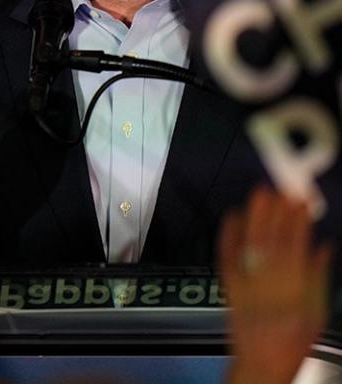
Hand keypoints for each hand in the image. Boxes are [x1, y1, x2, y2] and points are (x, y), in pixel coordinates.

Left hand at [219, 186, 330, 383]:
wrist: (262, 362)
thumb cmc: (294, 340)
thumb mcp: (317, 311)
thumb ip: (319, 277)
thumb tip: (323, 246)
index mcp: (295, 288)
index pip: (296, 247)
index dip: (298, 221)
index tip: (300, 201)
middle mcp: (269, 282)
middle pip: (272, 240)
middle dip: (275, 211)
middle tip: (278, 187)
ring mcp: (246, 281)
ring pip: (250, 243)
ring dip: (255, 216)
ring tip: (260, 193)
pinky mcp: (227, 285)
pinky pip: (225, 255)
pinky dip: (228, 234)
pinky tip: (232, 215)